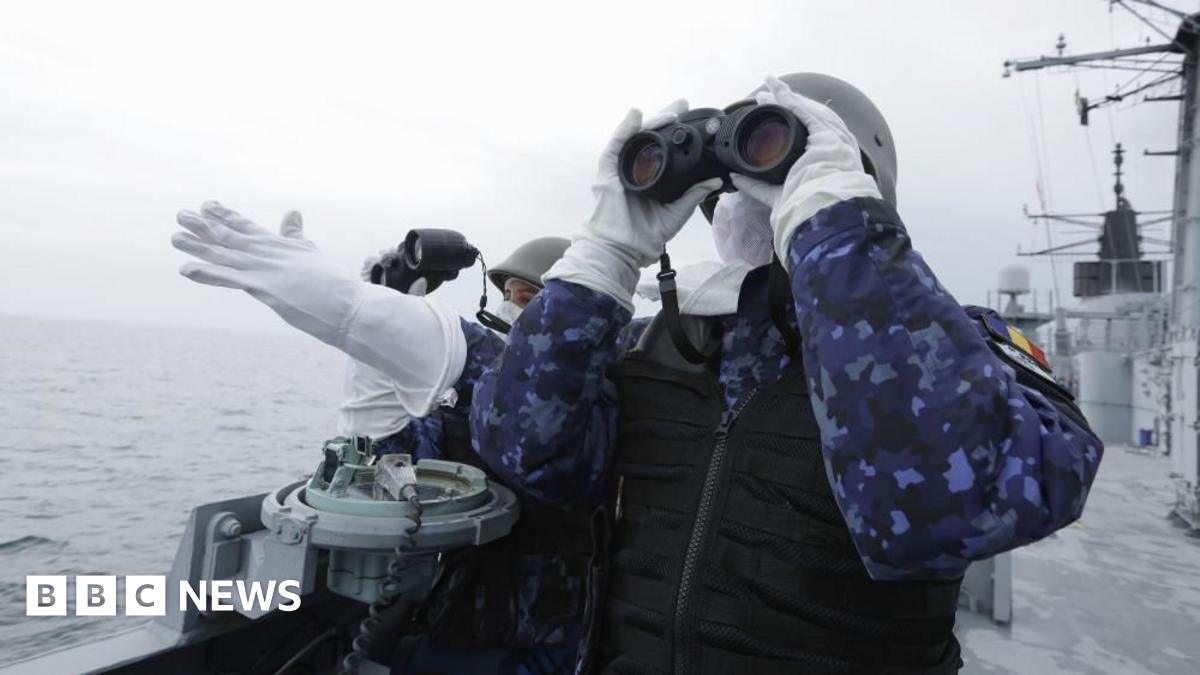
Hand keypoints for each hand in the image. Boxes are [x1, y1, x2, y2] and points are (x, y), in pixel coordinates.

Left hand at [171, 201, 365, 344]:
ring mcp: (265, 269)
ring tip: (175, 237)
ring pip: (224, 253)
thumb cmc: (335, 286)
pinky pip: (228, 279)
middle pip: (229, 236)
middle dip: (203, 226)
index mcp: (280, 245)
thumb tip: (292, 212)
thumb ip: (295, 235)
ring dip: (197, 245)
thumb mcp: (311, 254)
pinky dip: (205, 273)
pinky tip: (185, 269)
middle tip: (180, 215)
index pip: (247, 226)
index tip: (206, 205)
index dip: (225, 215)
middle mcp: (268, 252)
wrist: (347, 305)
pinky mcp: (264, 287)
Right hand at [589, 101, 723, 266]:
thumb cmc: (647, 234)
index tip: (692, 119)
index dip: (675, 131)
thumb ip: (694, 194)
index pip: (664, 147)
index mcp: (652, 176)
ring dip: (652, 121)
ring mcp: (622, 169)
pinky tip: (636, 116)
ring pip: (636, 137)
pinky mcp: (609, 172)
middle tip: (683, 105)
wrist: (627, 248)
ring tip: (670, 113)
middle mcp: (637, 168)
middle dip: (666, 118)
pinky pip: (616, 145)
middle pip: (650, 136)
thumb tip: (716, 181)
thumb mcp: (678, 211)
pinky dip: (625, 128)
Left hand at [730, 76, 880, 257]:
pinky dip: (793, 102)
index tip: (767, 111)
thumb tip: (733, 177)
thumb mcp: (776, 195)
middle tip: (765, 92)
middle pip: (805, 116)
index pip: (804, 132)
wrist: (821, 214)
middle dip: (784, 102)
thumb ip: (755, 186)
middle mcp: (830, 147)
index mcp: (823, 160)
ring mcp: (833, 140)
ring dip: (787, 97)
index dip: (786, 119)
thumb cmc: (804, 210)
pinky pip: (808, 114)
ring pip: (807, 110)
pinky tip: (780, 93)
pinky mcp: (829, 137)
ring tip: (771, 84)